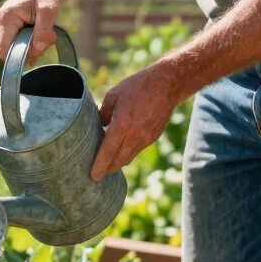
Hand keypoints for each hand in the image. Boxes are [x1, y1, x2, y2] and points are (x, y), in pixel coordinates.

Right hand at [0, 0, 58, 60]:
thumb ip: (43, 29)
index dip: (21, 56)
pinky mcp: (0, 31)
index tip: (39, 47)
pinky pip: (13, 46)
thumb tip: (37, 48)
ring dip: (31, 47)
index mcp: (5, 19)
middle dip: (31, 50)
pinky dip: (27, 44)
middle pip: (10, 53)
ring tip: (42, 32)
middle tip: (47, 37)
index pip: (4, 51)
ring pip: (13, 51)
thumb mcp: (49, 10)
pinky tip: (35, 32)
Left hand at [91, 64, 178, 181]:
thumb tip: (99, 124)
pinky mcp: (153, 138)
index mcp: (122, 124)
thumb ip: (103, 112)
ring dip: (117, 163)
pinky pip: (136, 151)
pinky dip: (127, 154)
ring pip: (128, 158)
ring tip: (107, 165)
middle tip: (97, 174)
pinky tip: (121, 151)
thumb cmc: (137, 86)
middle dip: (107, 169)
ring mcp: (146, 138)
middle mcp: (135, 135)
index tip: (93, 176)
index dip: (100, 165)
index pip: (108, 151)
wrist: (166, 84)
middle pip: (118, 160)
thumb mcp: (114, 94)